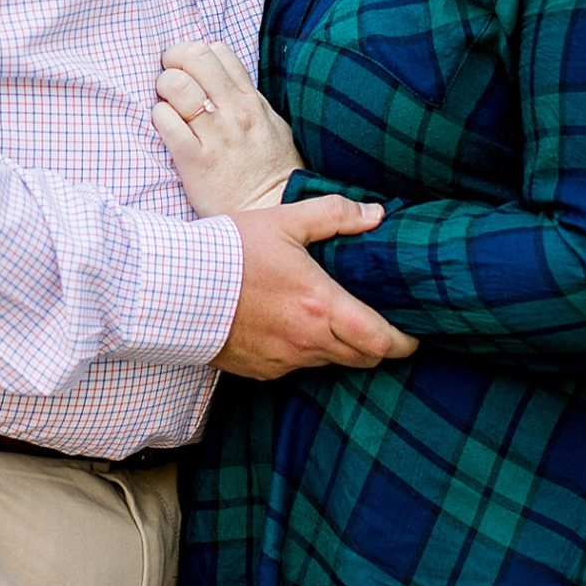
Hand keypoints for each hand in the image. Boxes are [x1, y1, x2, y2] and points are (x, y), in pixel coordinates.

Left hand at [152, 38, 298, 215]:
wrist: (273, 212)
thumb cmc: (272, 172)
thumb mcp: (273, 126)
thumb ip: (250, 100)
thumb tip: (227, 80)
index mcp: (250, 100)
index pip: (217, 51)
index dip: (194, 54)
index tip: (187, 70)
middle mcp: (233, 111)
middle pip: (194, 57)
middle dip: (174, 61)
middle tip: (169, 79)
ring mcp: (215, 135)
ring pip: (177, 85)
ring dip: (164, 89)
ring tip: (166, 104)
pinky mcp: (196, 160)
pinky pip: (167, 123)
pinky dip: (159, 118)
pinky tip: (165, 127)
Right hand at [212, 200, 420, 379]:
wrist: (172, 288)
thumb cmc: (229, 252)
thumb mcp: (285, 221)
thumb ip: (334, 215)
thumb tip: (375, 214)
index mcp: (320, 305)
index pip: (380, 340)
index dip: (404, 342)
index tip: (413, 334)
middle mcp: (307, 341)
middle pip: (362, 358)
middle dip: (377, 345)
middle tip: (378, 324)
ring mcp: (284, 361)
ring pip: (330, 363)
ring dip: (339, 346)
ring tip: (332, 319)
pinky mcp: (262, 371)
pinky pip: (297, 366)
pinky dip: (304, 351)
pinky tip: (290, 326)